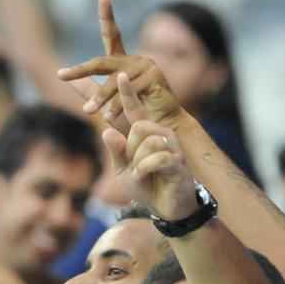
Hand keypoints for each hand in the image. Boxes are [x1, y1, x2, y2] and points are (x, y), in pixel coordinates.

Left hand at [58, 0, 184, 133]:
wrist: (161, 132)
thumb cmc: (136, 117)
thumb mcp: (109, 103)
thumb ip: (91, 92)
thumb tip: (72, 81)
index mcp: (124, 62)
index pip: (112, 35)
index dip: (107, 15)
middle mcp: (135, 60)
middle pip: (103, 62)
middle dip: (81, 70)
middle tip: (62, 76)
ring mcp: (146, 66)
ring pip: (114, 80)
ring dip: (101, 98)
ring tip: (89, 112)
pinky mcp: (154, 77)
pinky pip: (128, 89)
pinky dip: (117, 105)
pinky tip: (111, 117)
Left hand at [102, 73, 198, 220]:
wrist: (168, 209)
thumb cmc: (146, 187)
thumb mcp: (123, 170)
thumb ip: (115, 151)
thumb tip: (106, 131)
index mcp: (146, 134)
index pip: (134, 109)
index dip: (127, 92)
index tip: (121, 74)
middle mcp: (161, 134)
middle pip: (138, 128)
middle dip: (131, 151)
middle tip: (136, 168)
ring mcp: (172, 146)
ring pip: (147, 143)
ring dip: (139, 163)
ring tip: (142, 175)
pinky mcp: (178, 160)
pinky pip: (157, 158)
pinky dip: (146, 170)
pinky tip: (147, 177)